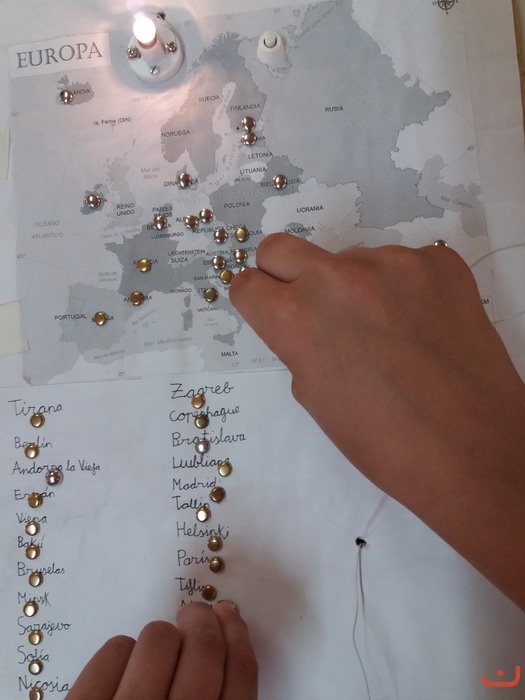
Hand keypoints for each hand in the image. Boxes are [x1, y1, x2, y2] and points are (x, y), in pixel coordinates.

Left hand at [66, 602, 257, 698]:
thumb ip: (218, 698)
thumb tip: (229, 646)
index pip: (240, 676)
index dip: (238, 637)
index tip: (229, 615)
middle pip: (204, 651)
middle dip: (202, 623)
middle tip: (196, 613)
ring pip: (157, 640)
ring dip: (160, 638)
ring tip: (155, 651)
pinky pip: (113, 652)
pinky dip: (120, 651)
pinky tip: (123, 666)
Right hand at [230, 233, 524, 607]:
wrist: (473, 449)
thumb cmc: (384, 442)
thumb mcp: (316, 397)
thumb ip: (298, 345)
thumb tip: (302, 318)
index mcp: (297, 317)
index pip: (248, 284)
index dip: (256, 303)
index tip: (269, 311)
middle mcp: (338, 277)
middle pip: (281, 248)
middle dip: (285, 275)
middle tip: (312, 308)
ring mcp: (393, 263)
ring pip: (349, 258)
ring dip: (354, 286)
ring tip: (387, 333)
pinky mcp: (439, 261)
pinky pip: (401, 264)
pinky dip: (402, 289)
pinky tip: (421, 327)